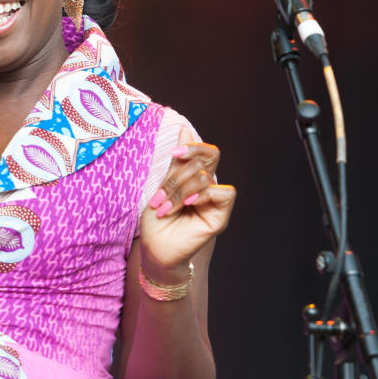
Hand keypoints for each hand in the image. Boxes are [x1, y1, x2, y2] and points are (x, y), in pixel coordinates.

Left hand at [139, 126, 236, 276]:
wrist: (155, 248)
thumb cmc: (157, 220)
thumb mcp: (164, 185)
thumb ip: (178, 162)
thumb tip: (185, 129)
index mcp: (196, 177)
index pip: (206, 152)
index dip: (194, 147)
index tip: (175, 154)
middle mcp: (208, 187)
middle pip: (207, 159)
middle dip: (179, 174)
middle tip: (160, 195)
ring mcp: (215, 202)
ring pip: (206, 177)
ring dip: (181, 190)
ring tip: (165, 207)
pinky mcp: (220, 216)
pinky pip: (223, 193)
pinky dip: (202, 194)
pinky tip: (188, 203)